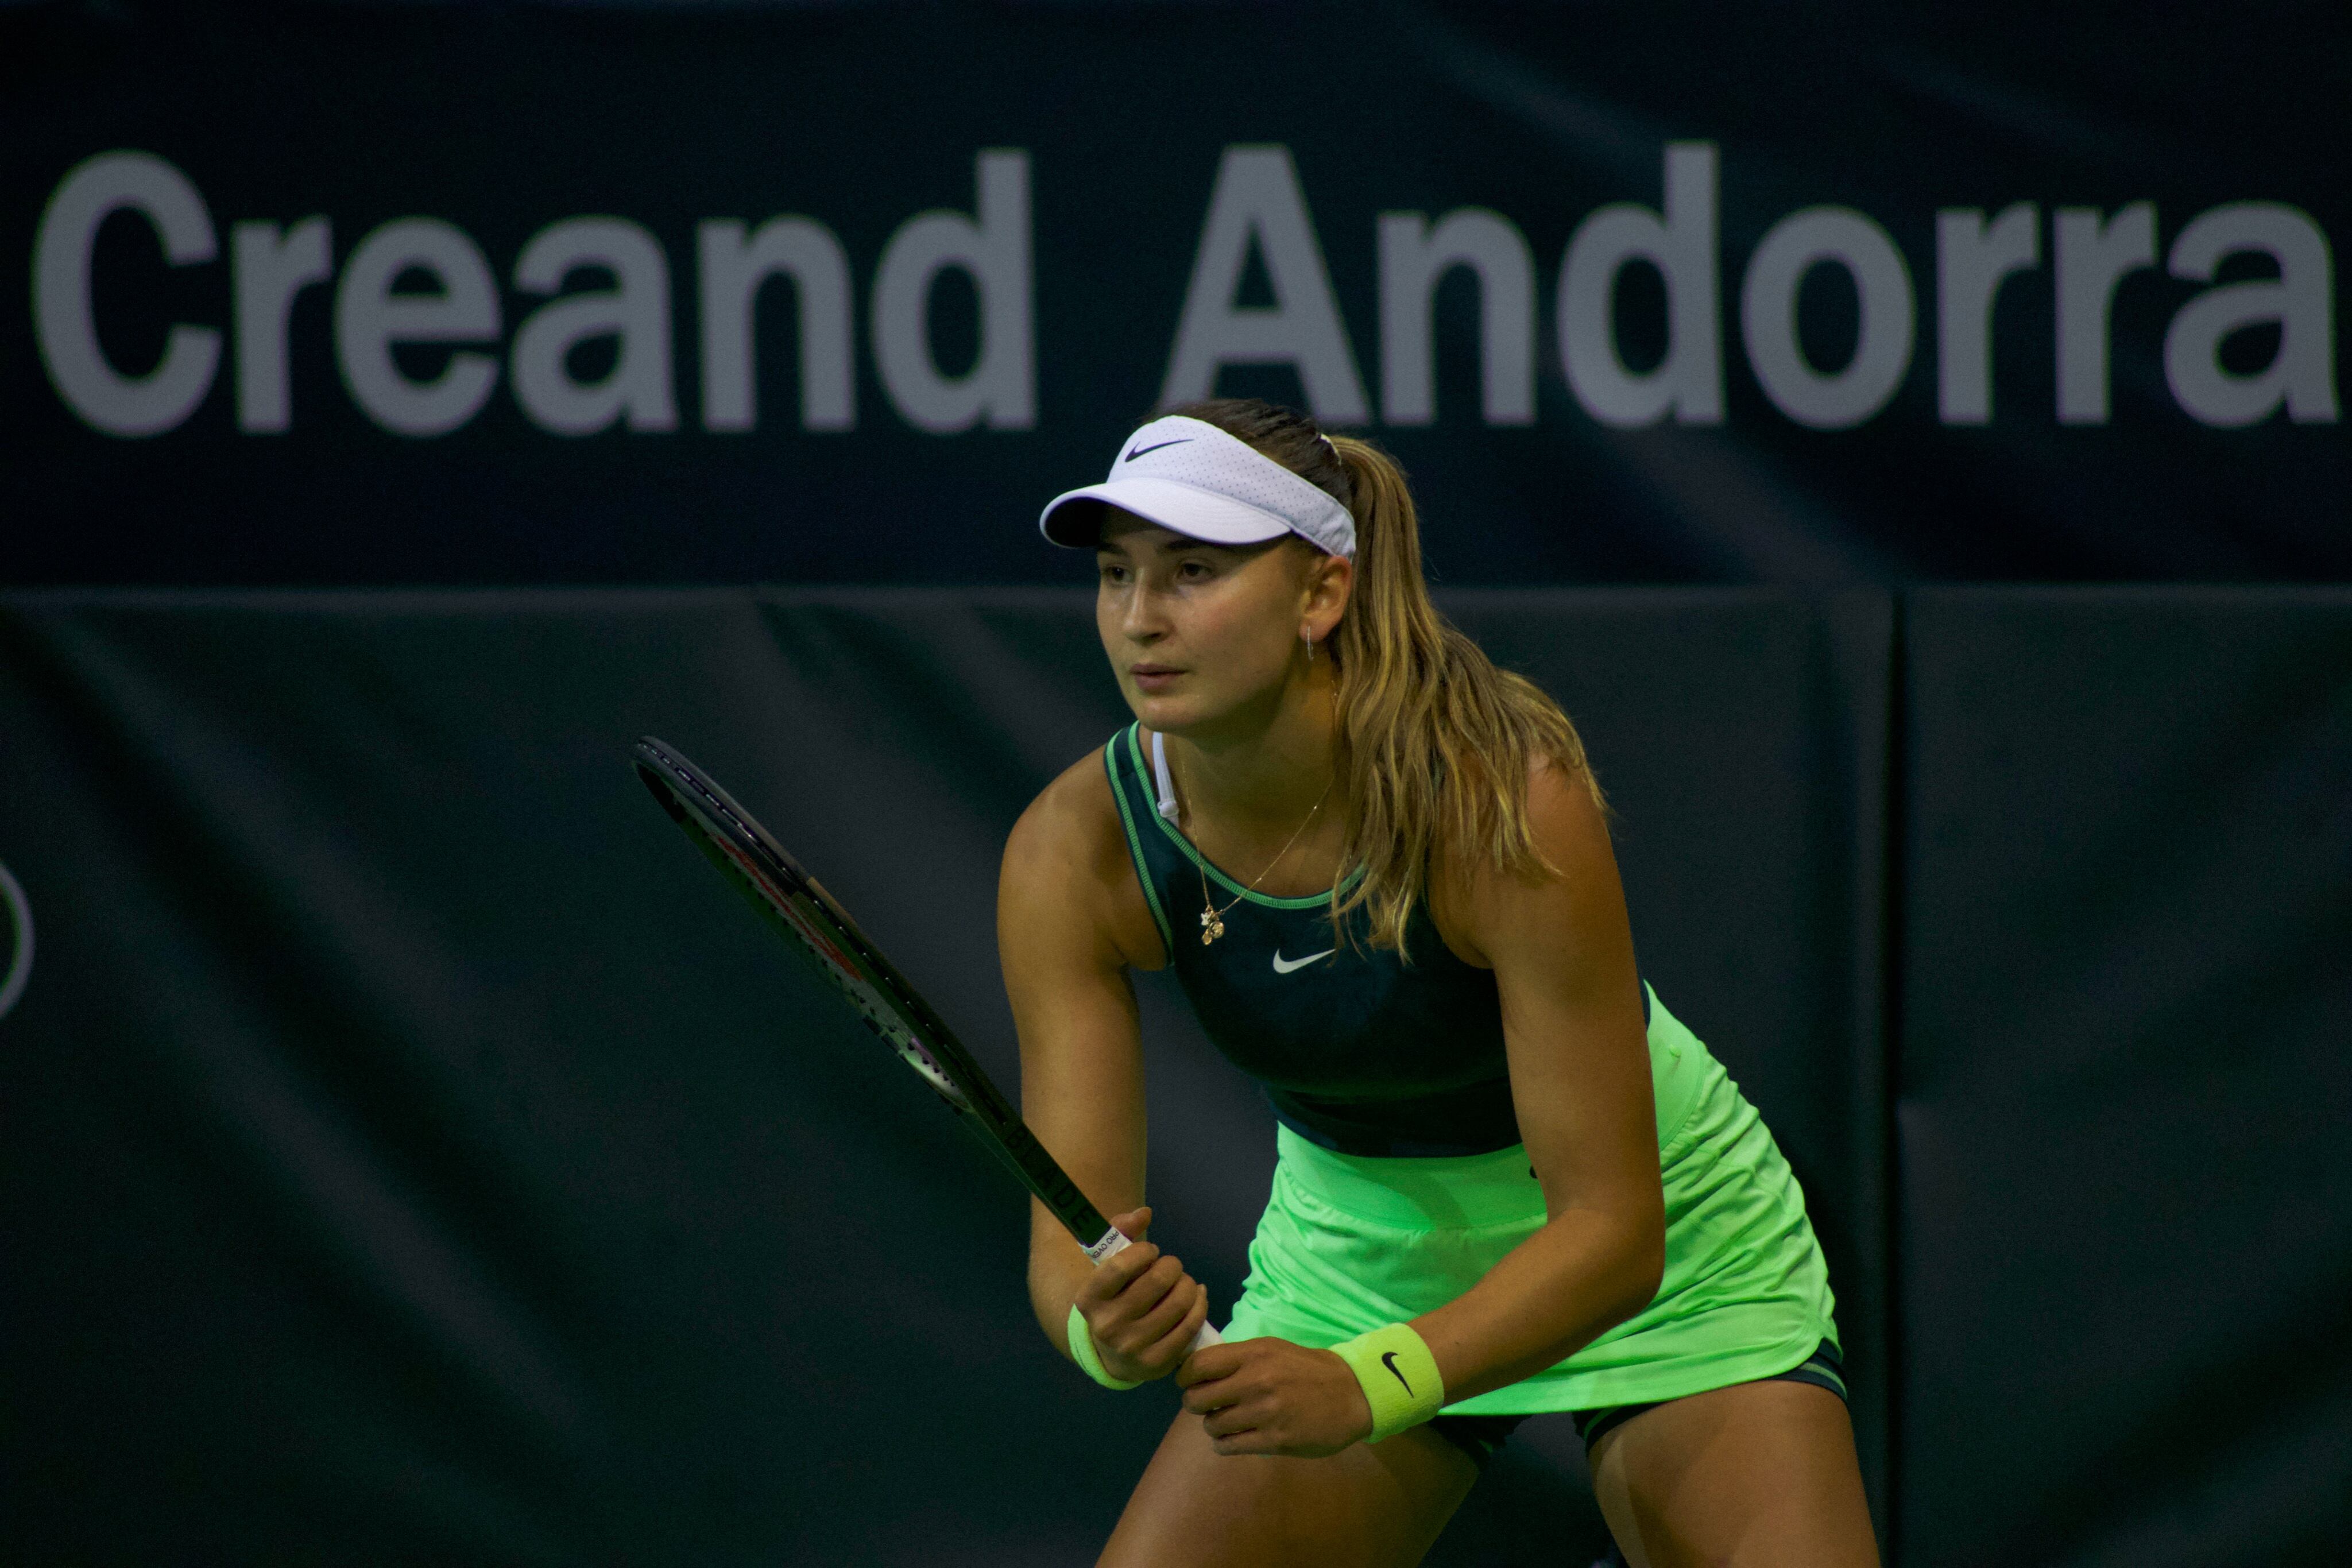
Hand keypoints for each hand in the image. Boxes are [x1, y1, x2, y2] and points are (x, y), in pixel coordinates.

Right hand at [1073, 1207, 1207, 1383]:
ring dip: (1188, 1284)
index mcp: (1088, 1299)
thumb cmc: (1114, 1297)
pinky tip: (1196, 1297)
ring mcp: (1132, 1348)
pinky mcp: (1156, 1363)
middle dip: (1172, 1266)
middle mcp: (1107, 1326)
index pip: (1121, 1265)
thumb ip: (1120, 1232)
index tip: (1150, 1252)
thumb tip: (1144, 1214)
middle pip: (1157, 1281)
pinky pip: (1190, 1325)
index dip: (1144, 1252)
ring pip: (1178, 1302)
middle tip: (1171, 1268)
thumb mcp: (1108, 1266)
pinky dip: (1200, 1304)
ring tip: (1183, 1283)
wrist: (1111, 1353)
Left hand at [1175, 1336, 1374, 1456]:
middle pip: (1196, 1399)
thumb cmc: (1307, 1369)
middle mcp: (1255, 1381)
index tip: (1189, 1383)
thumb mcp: (1272, 1349)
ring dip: (1214, 1426)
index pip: (1197, 1365)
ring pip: (1212, 1425)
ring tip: (1228, 1422)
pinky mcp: (1274, 1440)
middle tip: (1207, 1405)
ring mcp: (1264, 1413)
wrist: (1351, 1394)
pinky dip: (1225, 1444)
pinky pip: (1229, 1447)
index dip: (1185, 1377)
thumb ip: (1238, 1358)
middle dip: (1195, 1404)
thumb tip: (1198, 1369)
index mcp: (1253, 1354)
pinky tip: (1236, 1438)